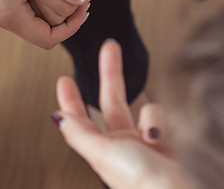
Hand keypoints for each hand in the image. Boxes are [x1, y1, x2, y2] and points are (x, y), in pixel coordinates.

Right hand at [0, 0, 90, 48]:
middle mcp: (5, 20)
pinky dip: (46, 7)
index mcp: (11, 15)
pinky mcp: (4, 6)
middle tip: (82, 0)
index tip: (84, 7)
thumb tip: (86, 0)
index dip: (71, 27)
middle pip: (44, 35)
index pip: (49, 38)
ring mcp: (3, 14)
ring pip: (38, 26)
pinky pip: (31, 16)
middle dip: (66, 20)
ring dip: (56, 13)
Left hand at [54, 40, 192, 188]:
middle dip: (111, 74)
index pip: (80, 120)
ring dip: (149, 118)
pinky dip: (160, 123)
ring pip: (143, 109)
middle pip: (111, 103)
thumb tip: (57, 118)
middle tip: (110, 47)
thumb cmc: (139, 181)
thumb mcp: (103, 154)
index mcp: (101, 151)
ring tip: (152, 138)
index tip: (64, 79)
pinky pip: (160, 116)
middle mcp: (121, 145)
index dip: (72, 100)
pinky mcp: (166, 140)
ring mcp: (144, 142)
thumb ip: (79, 134)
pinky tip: (162, 138)